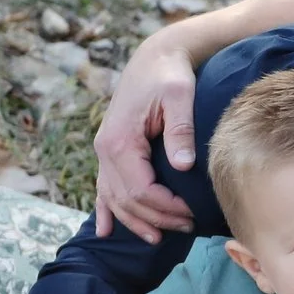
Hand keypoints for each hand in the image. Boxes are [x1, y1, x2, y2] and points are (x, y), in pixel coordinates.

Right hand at [93, 32, 200, 241]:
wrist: (155, 56)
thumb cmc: (170, 75)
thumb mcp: (180, 96)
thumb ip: (181, 130)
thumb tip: (183, 166)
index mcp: (120, 140)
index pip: (139, 189)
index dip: (165, 208)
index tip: (190, 213)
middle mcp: (105, 149)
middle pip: (126, 199)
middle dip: (156, 218)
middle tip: (187, 225)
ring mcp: (104, 151)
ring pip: (113, 198)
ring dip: (135, 220)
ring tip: (158, 238)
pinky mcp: (110, 149)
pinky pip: (103, 187)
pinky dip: (105, 210)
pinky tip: (106, 231)